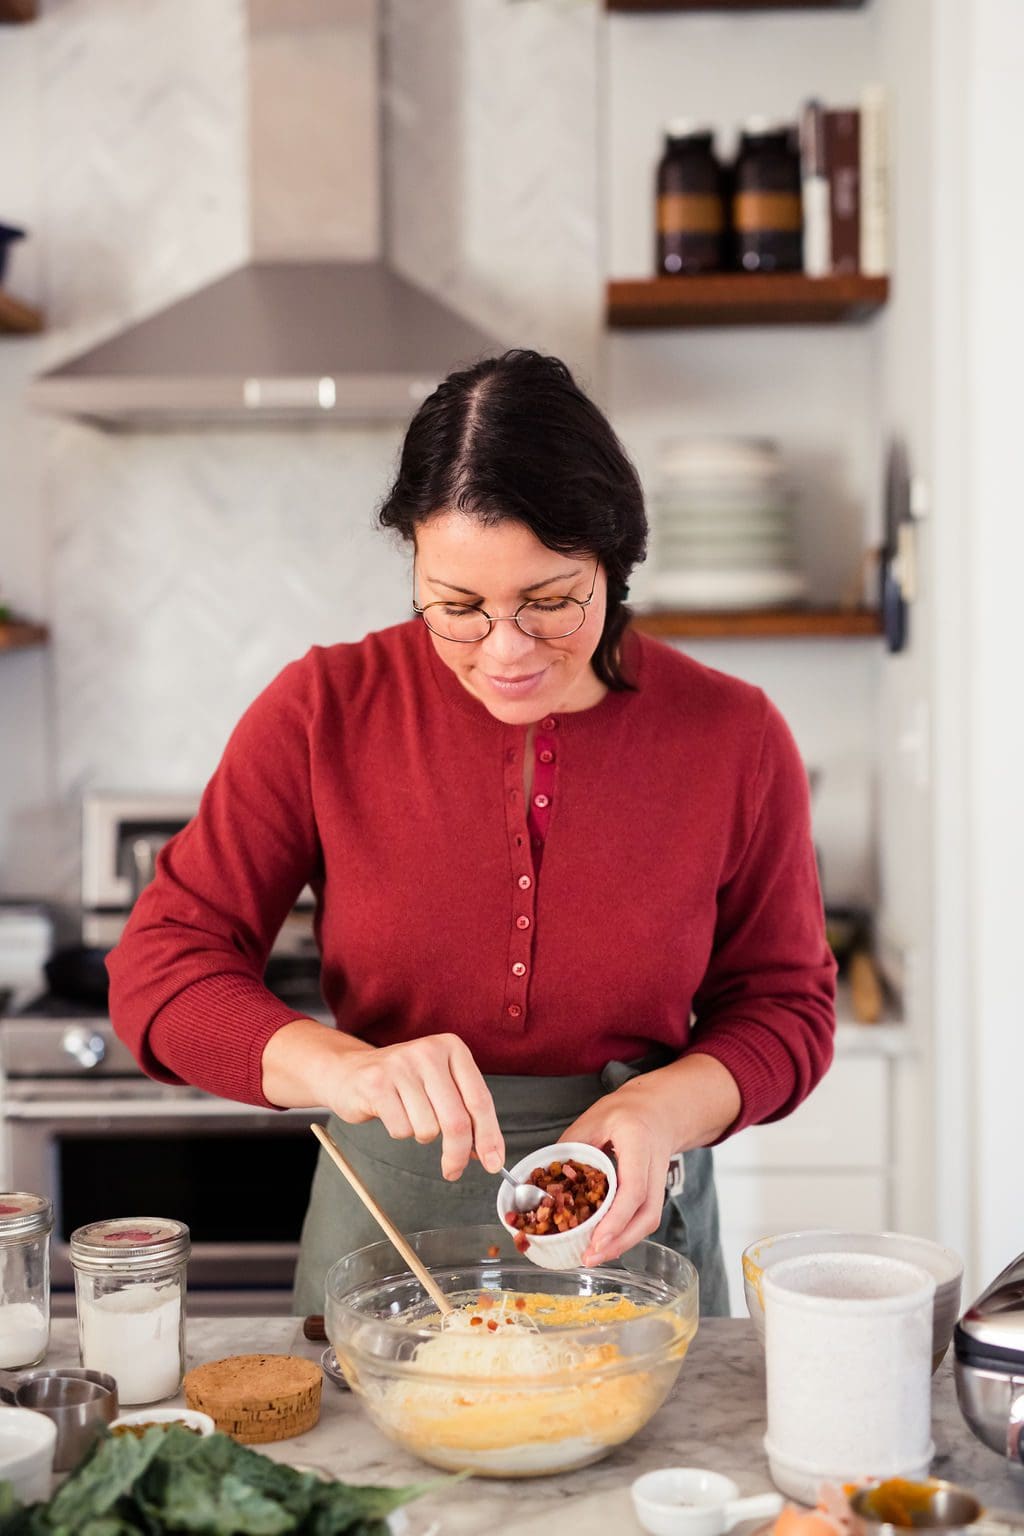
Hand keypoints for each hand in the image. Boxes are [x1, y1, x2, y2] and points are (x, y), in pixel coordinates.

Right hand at [262, 1021, 504, 1180]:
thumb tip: (487, 1152)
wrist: (349, 1070)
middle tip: (453, 1169)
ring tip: (408, 1115)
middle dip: (457, 1153)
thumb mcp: (439, 1085)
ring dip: (421, 1134)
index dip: (489, 1137)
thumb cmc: (401, 1081)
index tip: (493, 1163)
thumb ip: (465, 1112)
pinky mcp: (377, 1084)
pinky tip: (391, 1113)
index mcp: (452, 1047)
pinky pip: (402, 1129)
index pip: (480, 1100)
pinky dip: (399, 1131)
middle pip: (457, 1120)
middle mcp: (429, 1052)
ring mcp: (401, 1066)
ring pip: (428, 1129)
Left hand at [562, 1077, 676, 1264]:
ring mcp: (659, 1181)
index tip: (597, 1238)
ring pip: (649, 1221)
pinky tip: (605, 1244)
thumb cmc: (624, 1112)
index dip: (616, 1217)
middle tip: (589, 1257)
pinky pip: (645, 1218)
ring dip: (622, 1243)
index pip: (633, 1187)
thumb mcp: (592, 1120)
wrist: (658, 1110)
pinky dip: (625, 1234)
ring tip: (593, 1256)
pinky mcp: (655, 1192)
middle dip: (619, 1241)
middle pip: (647, 1214)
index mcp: (638, 1142)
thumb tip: (545, 1179)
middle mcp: (654, 1166)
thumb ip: (571, 1148)